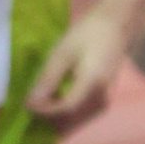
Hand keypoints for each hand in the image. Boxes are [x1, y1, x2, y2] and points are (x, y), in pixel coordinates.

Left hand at [26, 7, 126, 136]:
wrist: (117, 24)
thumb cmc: (89, 33)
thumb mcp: (63, 52)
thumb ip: (48, 78)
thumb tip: (32, 102)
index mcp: (93, 83)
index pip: (66, 108)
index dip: (45, 110)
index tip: (27, 105)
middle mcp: (103, 96)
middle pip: (73, 118)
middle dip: (49, 117)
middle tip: (30, 107)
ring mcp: (106, 98)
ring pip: (78, 118)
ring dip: (58, 117)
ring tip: (40, 107)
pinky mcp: (105, 96)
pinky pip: (84, 112)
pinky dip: (68, 112)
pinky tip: (55, 104)